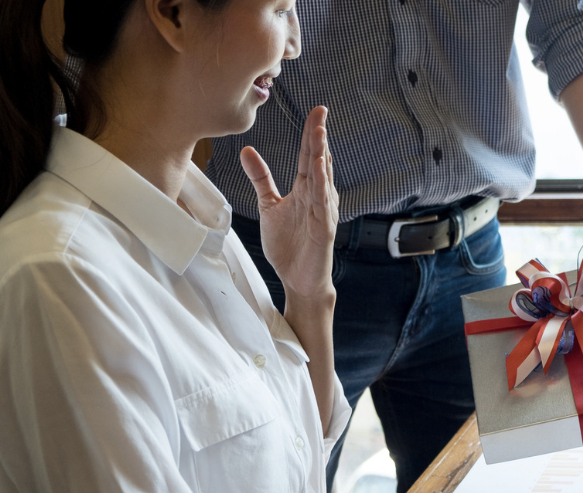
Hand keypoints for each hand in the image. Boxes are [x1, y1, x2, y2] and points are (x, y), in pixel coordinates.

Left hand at [239, 105, 338, 301]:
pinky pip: (323, 205)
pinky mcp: (324, 230)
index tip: (315, 112)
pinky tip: (320, 170)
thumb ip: (261, 179)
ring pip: (322, 180)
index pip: (307, 157)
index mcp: (305, 190)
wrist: (299, 279)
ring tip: (320, 134)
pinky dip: (321, 187)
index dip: (310, 135)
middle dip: (319, 138)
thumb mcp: (269, 206)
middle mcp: (317, 198)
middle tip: (320, 113)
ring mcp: (323, 213)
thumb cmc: (289, 246)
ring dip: (322, 156)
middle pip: (317, 162)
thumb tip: (246, 151)